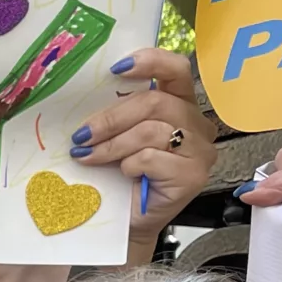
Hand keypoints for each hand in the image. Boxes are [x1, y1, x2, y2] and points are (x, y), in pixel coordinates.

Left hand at [72, 49, 214, 249]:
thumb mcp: (116, 134)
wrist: (126, 220)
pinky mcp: (194, 175)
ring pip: (151, 131)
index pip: (176, 69)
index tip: (116, 68)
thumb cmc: (120, 175)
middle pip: (155, 102)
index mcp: (179, 103)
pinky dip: (128, 165)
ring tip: (87, 156)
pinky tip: (123, 174)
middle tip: (81, 135)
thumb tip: (88, 92)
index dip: (149, 62)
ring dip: (112, 144)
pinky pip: (152, 157)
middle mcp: (196, 123)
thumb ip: (117, 110)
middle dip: (111, 118)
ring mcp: (200, 150)